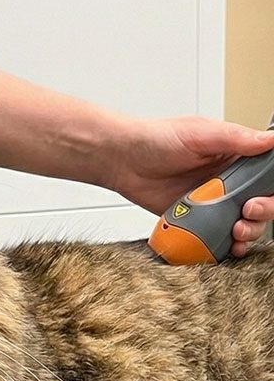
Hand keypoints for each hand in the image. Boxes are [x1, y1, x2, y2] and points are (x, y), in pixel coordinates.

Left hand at [109, 115, 273, 255]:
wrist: (122, 161)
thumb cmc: (156, 139)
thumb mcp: (200, 134)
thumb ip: (235, 139)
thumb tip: (270, 140)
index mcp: (235, 156)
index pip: (266, 175)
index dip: (270, 190)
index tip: (260, 196)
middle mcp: (227, 181)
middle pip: (262, 203)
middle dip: (262, 213)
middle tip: (247, 212)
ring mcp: (211, 202)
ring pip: (243, 222)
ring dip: (247, 232)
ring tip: (236, 231)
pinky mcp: (194, 219)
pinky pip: (215, 235)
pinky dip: (224, 244)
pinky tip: (226, 246)